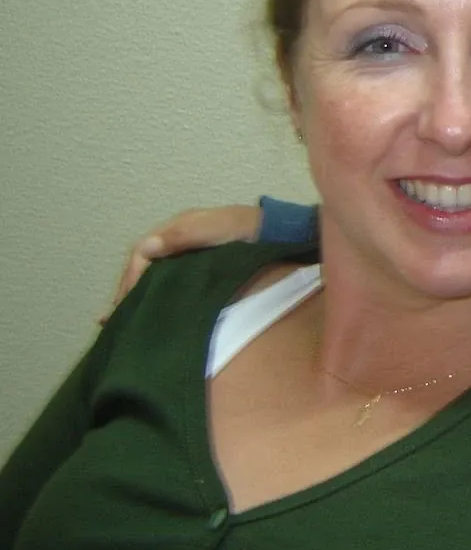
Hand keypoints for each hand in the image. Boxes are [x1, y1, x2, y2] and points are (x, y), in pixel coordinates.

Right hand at [101, 204, 261, 322]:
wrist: (279, 232)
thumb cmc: (248, 228)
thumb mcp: (218, 227)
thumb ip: (184, 236)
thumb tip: (145, 248)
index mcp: (177, 227)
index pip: (142, 253)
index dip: (130, 278)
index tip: (124, 303)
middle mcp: (176, 239)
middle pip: (141, 266)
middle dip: (125, 291)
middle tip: (111, 321)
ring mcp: (186, 253)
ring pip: (151, 276)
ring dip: (134, 296)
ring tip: (116, 323)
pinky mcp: (197, 267)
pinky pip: (167, 281)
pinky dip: (151, 296)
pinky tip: (142, 313)